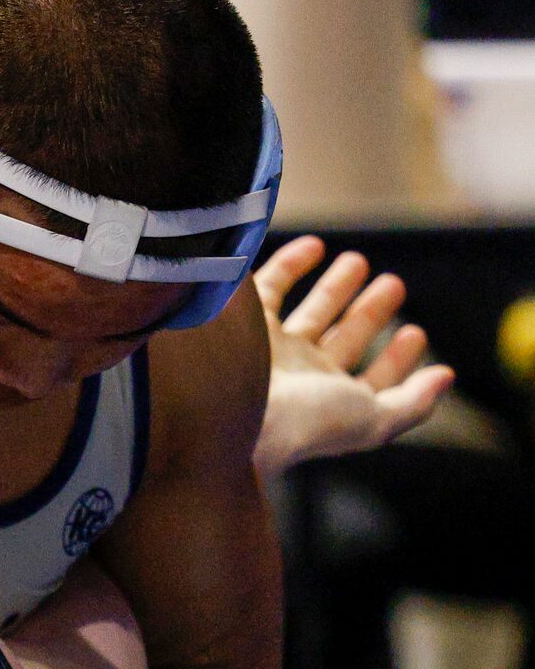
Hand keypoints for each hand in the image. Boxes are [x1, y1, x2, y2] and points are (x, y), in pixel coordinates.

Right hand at [252, 236, 454, 478]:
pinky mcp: (242, 322)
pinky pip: (268, 287)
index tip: (416, 333)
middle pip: (341, 341)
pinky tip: (316, 247)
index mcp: (327, 405)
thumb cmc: (298, 421)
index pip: (370, 382)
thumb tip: (445, 376)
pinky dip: (292, 264)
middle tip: (393, 284)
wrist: (223, 411)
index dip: (396, 361)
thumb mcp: (370, 419)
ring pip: (309, 312)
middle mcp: (298, 378)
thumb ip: (411, 402)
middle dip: (368, 315)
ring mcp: (269, 350)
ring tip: (359, 261)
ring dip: (336, 288)